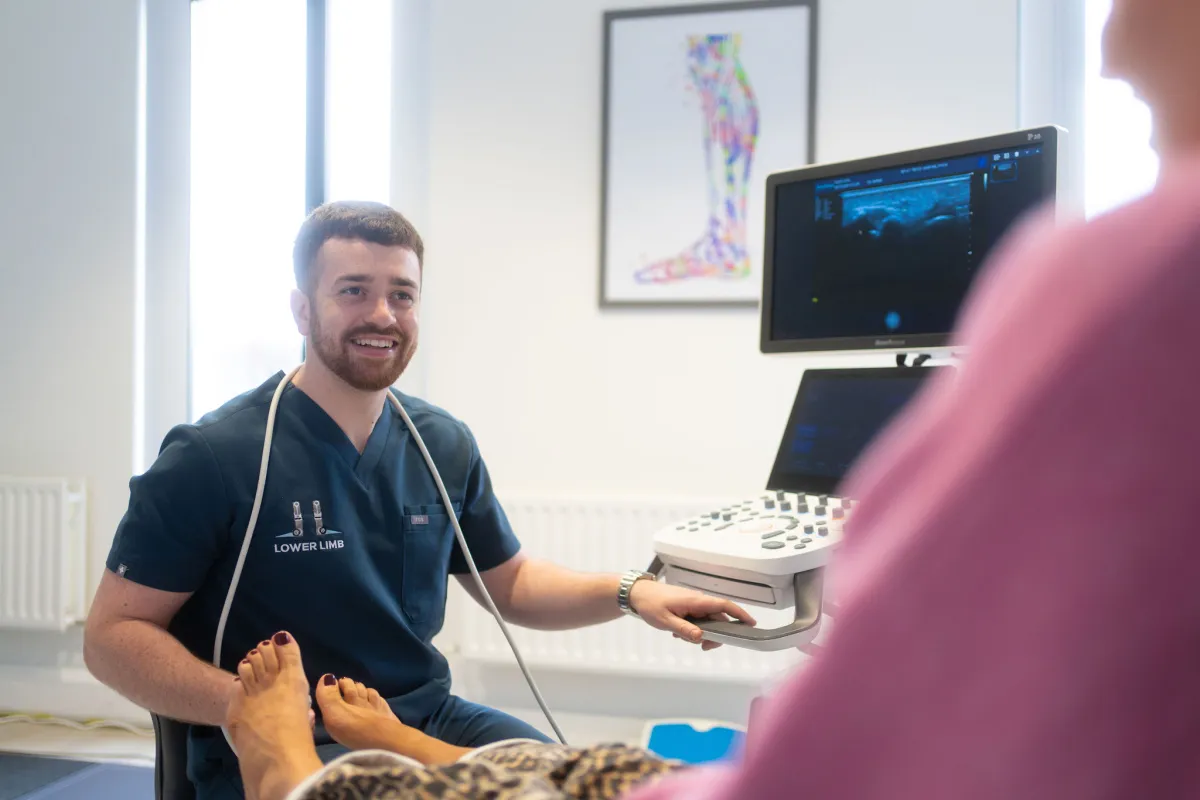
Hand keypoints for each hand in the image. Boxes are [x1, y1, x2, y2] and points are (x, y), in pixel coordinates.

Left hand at [628, 580, 755, 650]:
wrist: (637, 594)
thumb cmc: (650, 604)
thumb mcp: (665, 620)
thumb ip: (684, 630)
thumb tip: (701, 637)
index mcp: (696, 601)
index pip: (724, 605)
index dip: (740, 614)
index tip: (751, 624)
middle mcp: (698, 601)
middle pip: (718, 618)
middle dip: (715, 634)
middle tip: (703, 646)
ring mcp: (693, 603)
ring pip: (707, 621)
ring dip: (700, 633)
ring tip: (681, 637)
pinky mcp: (688, 607)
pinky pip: (698, 619)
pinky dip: (692, 629)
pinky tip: (678, 633)